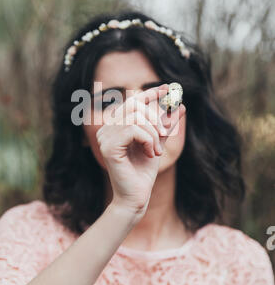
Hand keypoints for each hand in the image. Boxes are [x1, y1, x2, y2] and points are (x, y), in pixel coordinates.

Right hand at [96, 84, 185, 218]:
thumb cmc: (144, 172)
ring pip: (136, 118)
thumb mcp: (158, 142)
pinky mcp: (108, 147)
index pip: (132, 101)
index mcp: (115, 126)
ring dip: (153, 134)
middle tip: (163, 134)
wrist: (136, 197)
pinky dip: (147, 139)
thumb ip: (166, 125)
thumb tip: (181, 106)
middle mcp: (106, 128)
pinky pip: (134, 130)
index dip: (150, 93)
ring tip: (156, 150)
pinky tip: (150, 153)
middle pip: (134, 105)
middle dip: (154, 118)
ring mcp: (104, 137)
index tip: (168, 88)